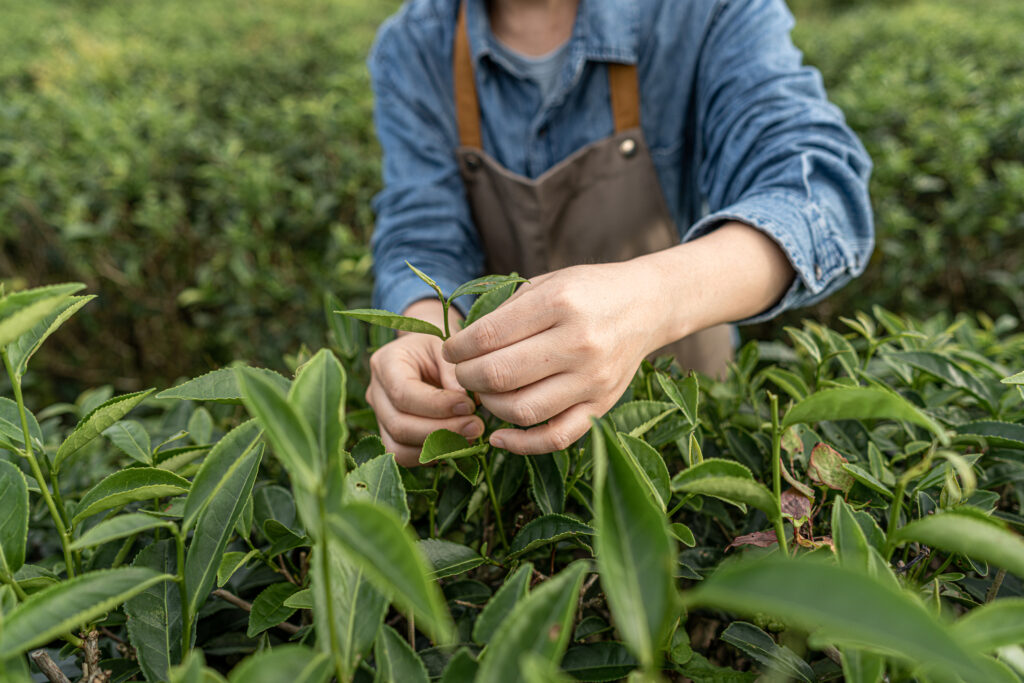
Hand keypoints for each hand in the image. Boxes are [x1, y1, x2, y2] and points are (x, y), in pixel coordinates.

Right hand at [365, 301, 483, 465]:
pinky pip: (405, 456)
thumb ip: (454, 372)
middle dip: (441, 431)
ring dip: (438, 448)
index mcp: (386, 363)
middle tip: (477, 426)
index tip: (469, 406)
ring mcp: (380, 416)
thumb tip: (464, 405)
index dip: (437, 406)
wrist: (430, 353)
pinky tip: (458, 443)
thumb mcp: (449, 346)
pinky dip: (432, 455)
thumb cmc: (440, 345)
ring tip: (470, 436)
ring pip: (399, 447)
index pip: (403, 393)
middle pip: (399, 425)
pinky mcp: (391, 434)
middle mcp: (376, 392)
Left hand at [440, 222, 794, 455]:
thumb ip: (505, 313)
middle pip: (501, 375)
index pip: (489, 336)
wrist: (646, 305)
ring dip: (490, 407)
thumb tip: (459, 348)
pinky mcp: (603, 405)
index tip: (450, 350)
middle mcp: (578, 343)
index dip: (458, 348)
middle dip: (467, 378)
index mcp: (559, 303)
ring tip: (483, 394)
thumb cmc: (587, 291)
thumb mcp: (546, 283)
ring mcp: (593, 379)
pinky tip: (499, 436)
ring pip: (522, 411)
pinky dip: (521, 445)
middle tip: (461, 374)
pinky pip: (556, 437)